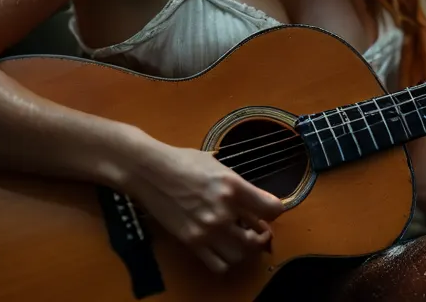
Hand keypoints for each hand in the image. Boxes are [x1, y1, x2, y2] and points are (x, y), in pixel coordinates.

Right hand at [123, 141, 284, 273]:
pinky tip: (223, 248)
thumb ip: (239, 186)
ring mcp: (207, 229)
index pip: (273, 209)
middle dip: (263, 235)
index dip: (276, 211)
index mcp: (233, 187)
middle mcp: (223, 211)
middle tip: (259, 230)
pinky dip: (226, 261)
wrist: (149, 171)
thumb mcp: (218, 165)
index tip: (271, 210)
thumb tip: (254, 202)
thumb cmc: (183, 161)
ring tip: (241, 240)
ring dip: (245, 250)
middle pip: (259, 238)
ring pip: (240, 255)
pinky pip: (218, 264)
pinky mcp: (192, 242)